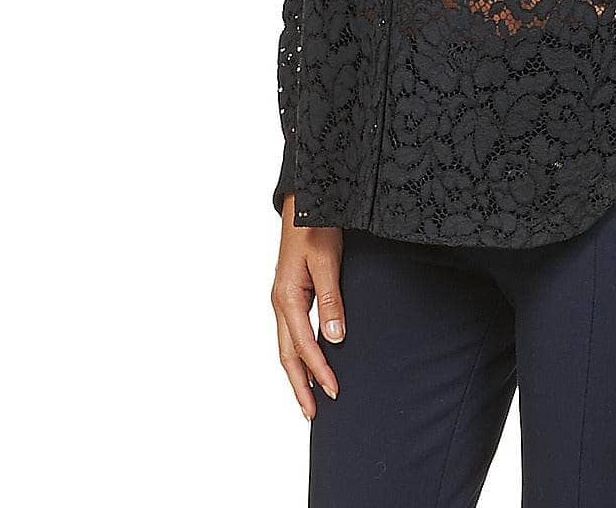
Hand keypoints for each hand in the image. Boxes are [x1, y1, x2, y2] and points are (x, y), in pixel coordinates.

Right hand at [271, 198, 344, 420]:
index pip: (303, 345)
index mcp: (287, 297)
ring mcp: (283, 298)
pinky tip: (307, 360)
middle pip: (287, 354)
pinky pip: (291, 331)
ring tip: (309, 396)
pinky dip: (298, 353)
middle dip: (299, 385)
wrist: (305, 201)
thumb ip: (331, 300)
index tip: (333, 392)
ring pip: (287, 345)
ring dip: (297, 372)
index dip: (319, 371)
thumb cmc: (315, 226)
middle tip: (313, 414)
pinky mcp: (290, 293)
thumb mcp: (326, 261)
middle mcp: (280, 302)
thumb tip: (334, 339)